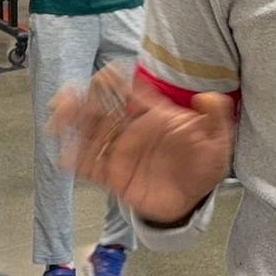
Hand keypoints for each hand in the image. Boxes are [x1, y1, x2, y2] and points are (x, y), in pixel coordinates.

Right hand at [49, 65, 234, 223]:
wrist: (194, 199)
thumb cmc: (204, 164)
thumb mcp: (218, 140)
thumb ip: (215, 117)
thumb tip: (206, 98)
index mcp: (153, 115)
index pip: (129, 93)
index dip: (114, 82)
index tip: (104, 76)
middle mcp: (131, 131)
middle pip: (100, 110)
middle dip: (81, 102)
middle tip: (66, 98)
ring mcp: (120, 152)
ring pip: (89, 135)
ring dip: (72, 126)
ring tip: (57, 122)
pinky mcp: (113, 176)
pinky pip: (90, 167)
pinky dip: (76, 161)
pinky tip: (64, 158)